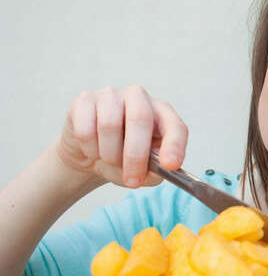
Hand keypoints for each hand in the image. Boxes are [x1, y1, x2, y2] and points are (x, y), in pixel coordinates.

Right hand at [56, 85, 188, 187]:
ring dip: (109, 154)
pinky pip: (86, 128)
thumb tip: (160, 169)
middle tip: (133, 180)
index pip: (175, 125)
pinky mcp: (84, 100)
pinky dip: (90, 148)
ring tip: (109, 159)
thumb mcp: (143, 171)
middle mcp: (138, 97)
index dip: (174, 145)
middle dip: (136, 155)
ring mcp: (111, 95)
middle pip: (140, 119)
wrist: (89, 153)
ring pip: (110, 125)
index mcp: (161, 113)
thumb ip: (154, 172)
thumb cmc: (123, 158)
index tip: (169, 165)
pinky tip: (92, 149)